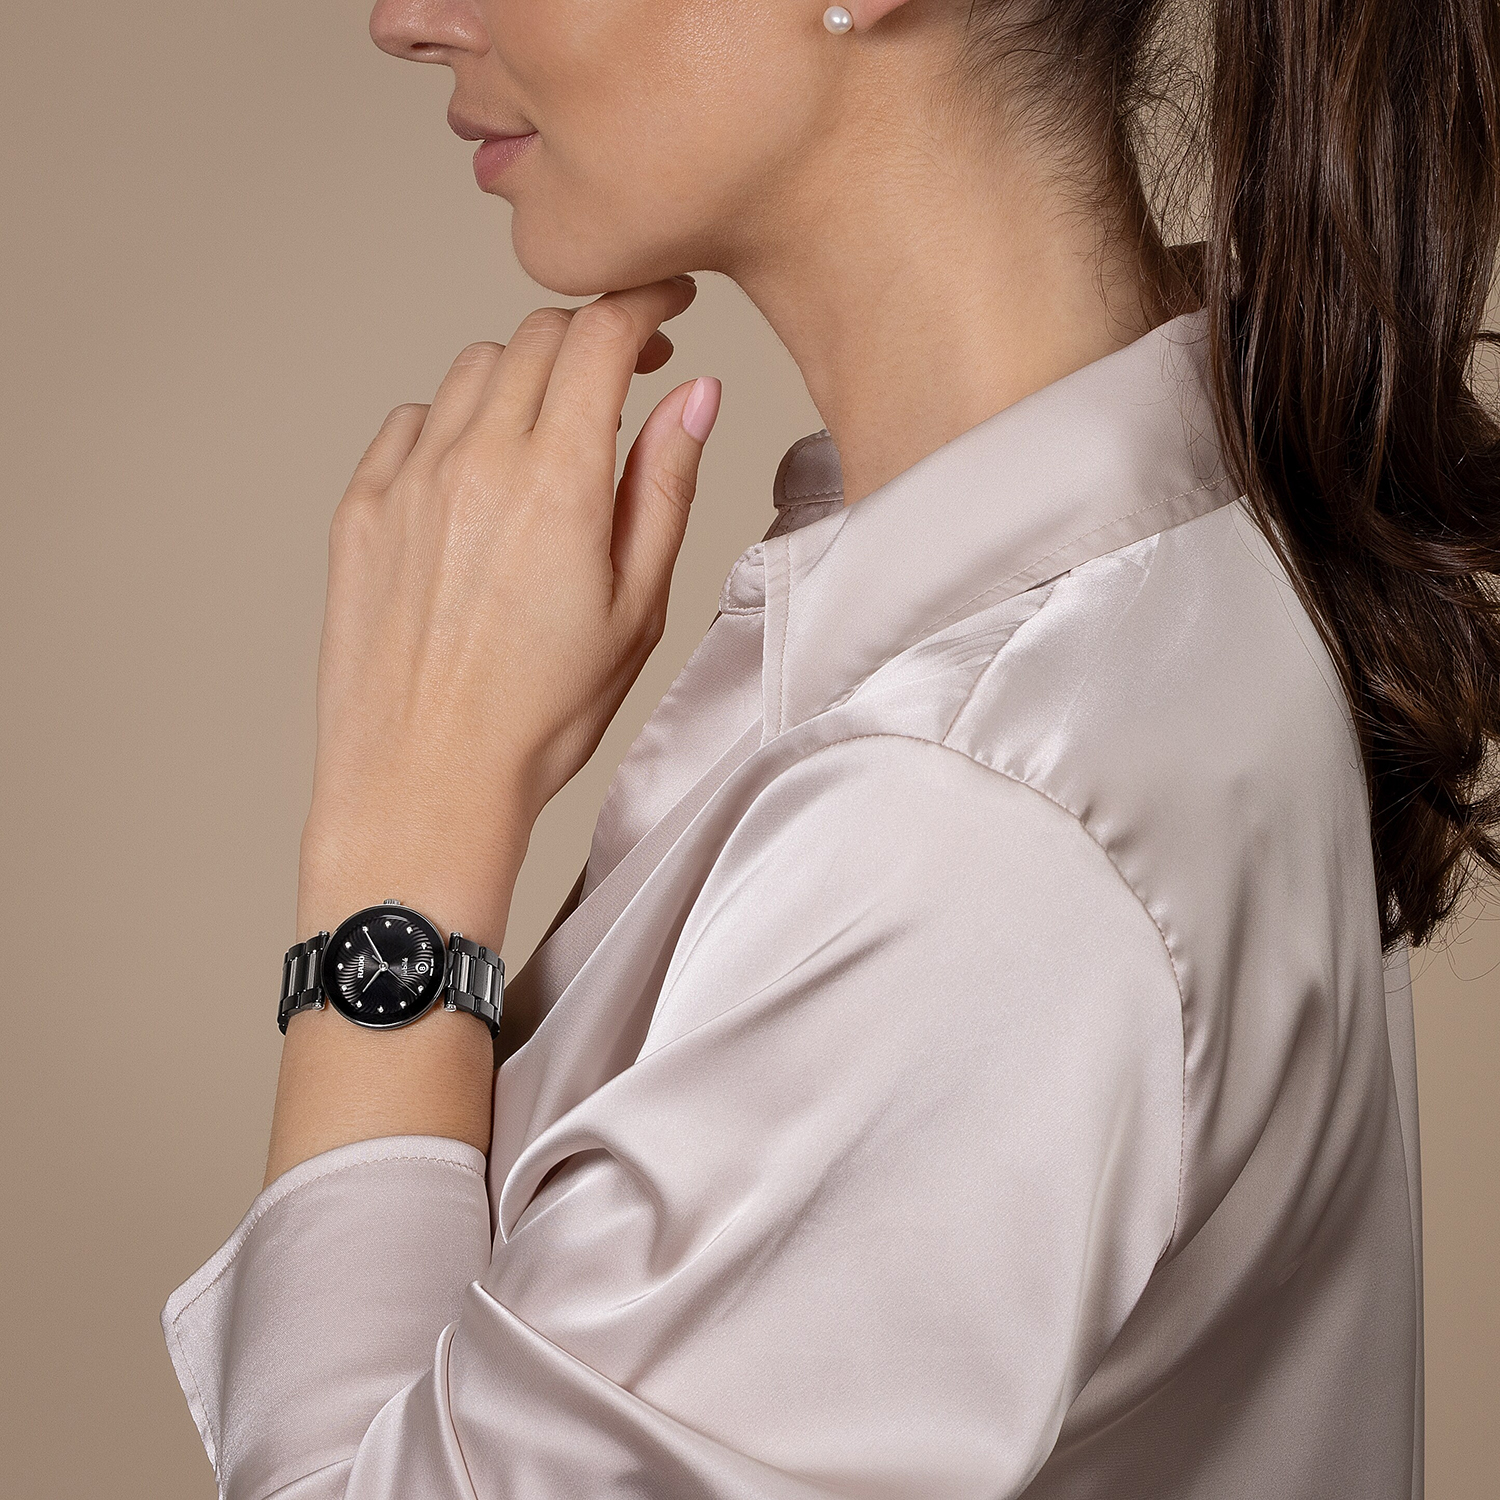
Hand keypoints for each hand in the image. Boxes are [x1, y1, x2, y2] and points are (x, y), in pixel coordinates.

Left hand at [297, 276, 719, 951]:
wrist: (425, 783)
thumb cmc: (539, 716)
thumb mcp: (636, 607)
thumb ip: (663, 486)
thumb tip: (694, 395)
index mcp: (553, 481)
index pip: (598, 335)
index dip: (642, 303)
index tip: (667, 306)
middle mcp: (472, 461)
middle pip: (534, 338)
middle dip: (590, 334)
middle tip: (627, 367)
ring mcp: (405, 481)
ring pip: (471, 370)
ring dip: (523, 376)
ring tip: (553, 431)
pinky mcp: (360, 511)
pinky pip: (412, 423)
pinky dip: (456, 422)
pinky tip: (480, 475)